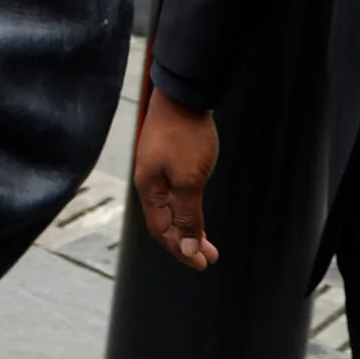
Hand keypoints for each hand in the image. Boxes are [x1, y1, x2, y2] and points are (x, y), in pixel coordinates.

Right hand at [131, 86, 220, 270]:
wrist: (183, 94)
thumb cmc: (186, 136)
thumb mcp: (190, 180)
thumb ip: (188, 215)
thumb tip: (186, 248)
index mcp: (149, 188)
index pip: (161, 230)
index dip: (180, 250)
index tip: (202, 264)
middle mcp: (149, 180)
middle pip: (165, 220)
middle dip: (186, 241)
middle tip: (210, 257)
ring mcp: (157, 167)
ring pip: (171, 206)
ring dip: (189, 225)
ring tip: (208, 240)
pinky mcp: (167, 156)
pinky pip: (174, 191)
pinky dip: (187, 206)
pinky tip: (196, 207)